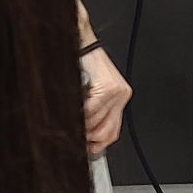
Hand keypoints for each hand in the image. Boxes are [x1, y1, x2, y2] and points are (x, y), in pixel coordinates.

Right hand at [79, 0, 132, 157]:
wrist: (79, 42)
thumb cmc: (81, 65)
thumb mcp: (89, 93)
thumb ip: (92, 114)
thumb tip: (84, 137)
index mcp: (119, 98)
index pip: (112, 133)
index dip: (97, 146)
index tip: (85, 150)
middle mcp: (121, 96)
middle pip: (106, 133)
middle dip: (88, 140)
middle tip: (75, 139)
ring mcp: (117, 92)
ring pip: (97, 124)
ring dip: (82, 127)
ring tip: (71, 122)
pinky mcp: (108, 87)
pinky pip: (91, 112)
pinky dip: (80, 115)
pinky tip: (73, 111)